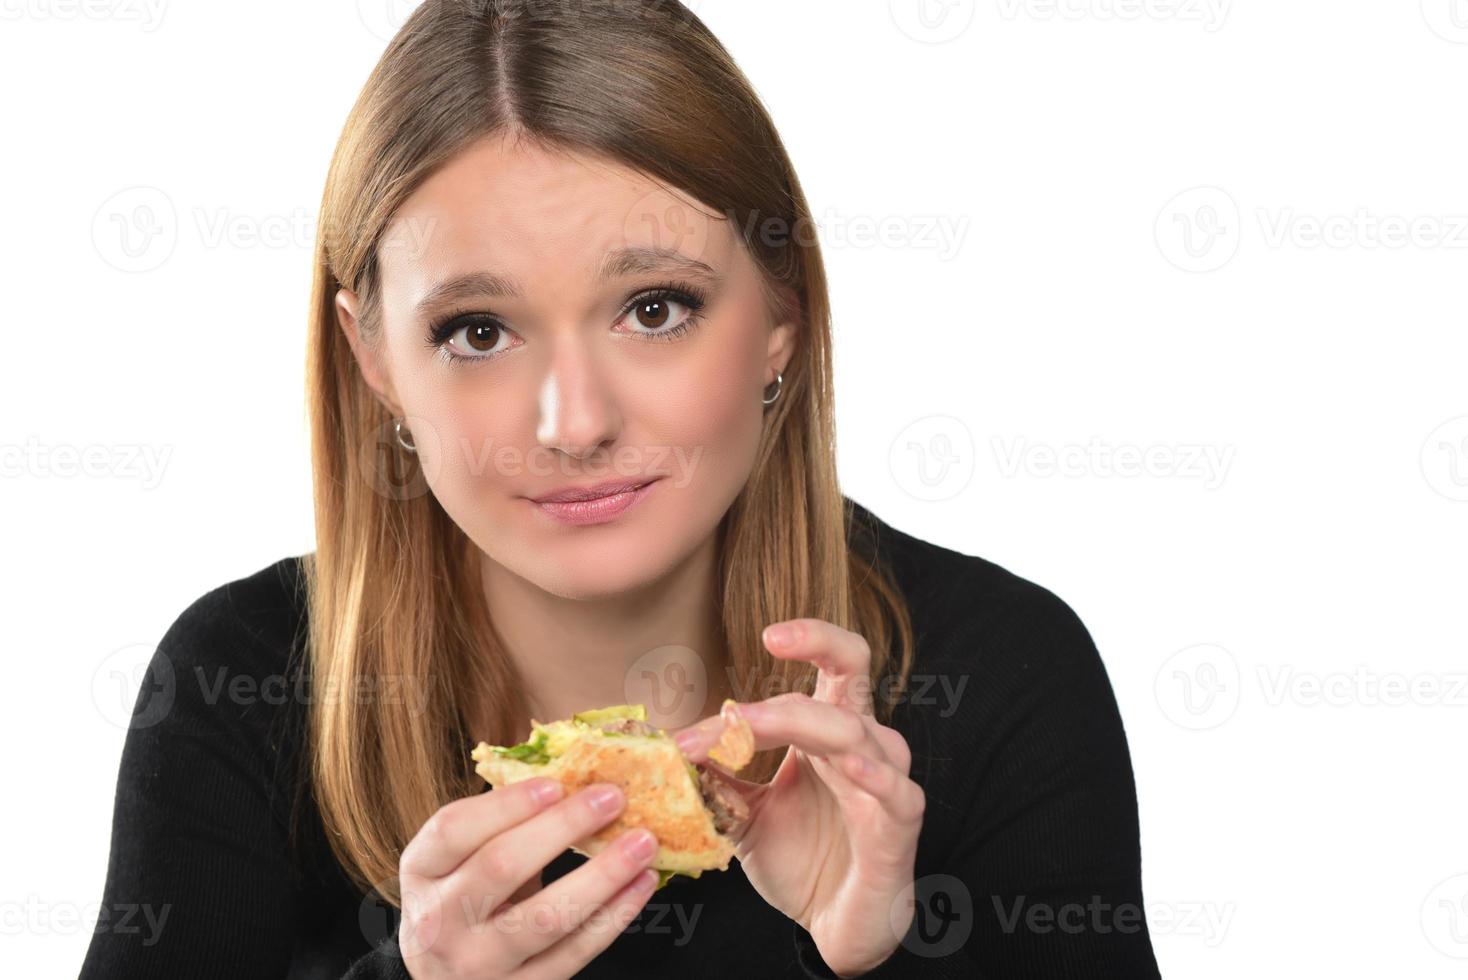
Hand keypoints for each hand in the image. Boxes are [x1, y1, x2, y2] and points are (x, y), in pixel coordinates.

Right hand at [395, 778, 660, 978]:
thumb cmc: (462, 902)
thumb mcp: (457, 863)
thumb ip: (502, 823)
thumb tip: (576, 772)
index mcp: (422, 870)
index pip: (453, 829)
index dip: (506, 804)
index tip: (557, 782)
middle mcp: (439, 920)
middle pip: (501, 865)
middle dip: (563, 827)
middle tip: (613, 798)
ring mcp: (477, 964)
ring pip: (545, 917)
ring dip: (602, 875)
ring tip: (643, 843)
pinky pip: (574, 953)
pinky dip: (614, 916)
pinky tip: (640, 884)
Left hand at [674, 619, 924, 976]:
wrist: (837, 924)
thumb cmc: (804, 858)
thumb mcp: (744, 815)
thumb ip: (715, 778)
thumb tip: (667, 748)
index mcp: (831, 728)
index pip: (829, 665)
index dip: (800, 647)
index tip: (756, 648)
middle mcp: (865, 741)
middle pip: (850, 673)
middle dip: (800, 666)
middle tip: (751, 672)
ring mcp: (887, 780)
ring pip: (853, 730)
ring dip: (799, 726)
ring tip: (750, 730)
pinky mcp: (900, 825)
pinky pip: (894, 791)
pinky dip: (871, 775)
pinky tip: (848, 765)